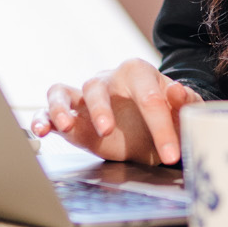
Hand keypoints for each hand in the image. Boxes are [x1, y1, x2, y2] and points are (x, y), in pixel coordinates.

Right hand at [30, 60, 200, 164]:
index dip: (161, 127)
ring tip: (66, 125)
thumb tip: (176, 92)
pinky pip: (48, 110)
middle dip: (100, 110)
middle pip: (97, 88)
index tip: (171, 154)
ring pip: (63, 92)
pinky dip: (42, 119)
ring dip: (61, 108)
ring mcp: (85, 97)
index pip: (148, 97)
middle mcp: (108, 80)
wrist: (155, 129)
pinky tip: (42, 132)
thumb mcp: (185, 111)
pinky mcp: (71, 116)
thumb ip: (185, 102)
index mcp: (139, 72)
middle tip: (107, 131)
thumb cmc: (169, 115)